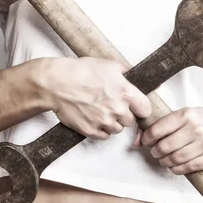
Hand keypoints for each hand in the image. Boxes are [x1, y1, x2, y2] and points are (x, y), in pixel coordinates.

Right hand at [33, 57, 150, 139]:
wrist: (56, 83)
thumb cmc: (81, 71)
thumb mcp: (109, 65)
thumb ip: (129, 74)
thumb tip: (145, 78)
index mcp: (125, 93)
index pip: (145, 110)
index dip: (139, 108)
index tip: (134, 107)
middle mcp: (117, 109)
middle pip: (130, 121)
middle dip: (123, 114)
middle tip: (110, 104)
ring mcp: (104, 122)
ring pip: (117, 129)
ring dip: (111, 122)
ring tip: (99, 110)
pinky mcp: (92, 131)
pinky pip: (104, 136)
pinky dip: (100, 129)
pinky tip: (92, 117)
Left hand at [133, 107, 202, 174]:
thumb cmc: (199, 121)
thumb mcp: (181, 116)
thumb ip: (158, 126)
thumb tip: (135, 143)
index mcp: (187, 114)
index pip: (157, 130)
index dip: (147, 139)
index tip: (147, 142)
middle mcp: (198, 128)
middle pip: (164, 148)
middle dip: (156, 152)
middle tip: (156, 152)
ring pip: (175, 160)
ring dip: (165, 162)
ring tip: (165, 159)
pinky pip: (188, 168)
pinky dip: (177, 169)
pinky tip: (176, 165)